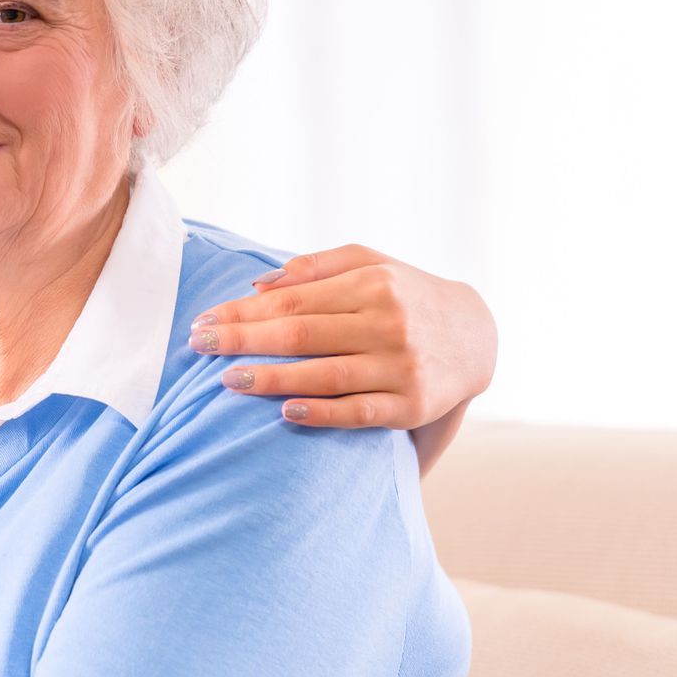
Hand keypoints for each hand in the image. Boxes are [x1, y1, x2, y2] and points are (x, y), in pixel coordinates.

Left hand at [187, 245, 496, 429]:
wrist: (477, 335)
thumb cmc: (406, 295)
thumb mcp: (370, 264)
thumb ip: (315, 268)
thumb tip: (258, 284)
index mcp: (372, 284)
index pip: (292, 301)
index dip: (242, 312)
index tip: (203, 321)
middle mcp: (388, 323)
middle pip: (301, 334)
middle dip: (243, 340)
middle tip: (199, 347)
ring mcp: (401, 366)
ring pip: (325, 374)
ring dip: (271, 379)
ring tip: (227, 381)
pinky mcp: (412, 404)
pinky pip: (359, 412)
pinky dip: (321, 412)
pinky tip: (285, 412)